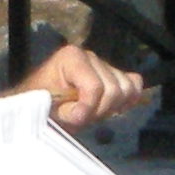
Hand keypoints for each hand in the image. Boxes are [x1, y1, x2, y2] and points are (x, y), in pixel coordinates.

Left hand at [15, 42, 149, 134]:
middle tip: (81, 117)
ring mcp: (104, 64)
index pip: (95, 87)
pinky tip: (112, 108)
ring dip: (111, 107)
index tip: (73, 118)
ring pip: (127, 89)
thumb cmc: (40, 104)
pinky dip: (128, 99)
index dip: (87, 108)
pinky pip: (134, 83)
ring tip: (92, 112)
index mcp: (72, 57)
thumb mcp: (46, 110)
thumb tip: (83, 114)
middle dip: (99, 110)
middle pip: (114, 89)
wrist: (41, 105)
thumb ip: (65, 111)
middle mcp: (91, 56)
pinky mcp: (114, 74)